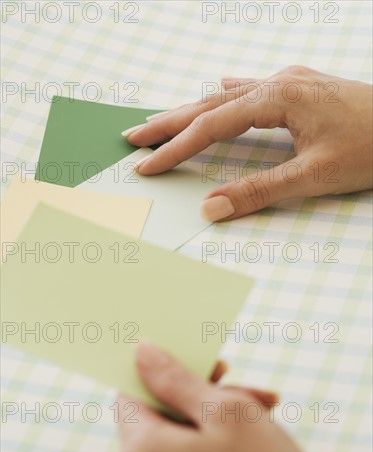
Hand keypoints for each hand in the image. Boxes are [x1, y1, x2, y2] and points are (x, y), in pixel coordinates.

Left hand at [119, 341, 357, 451]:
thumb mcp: (223, 411)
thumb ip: (174, 379)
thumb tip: (141, 352)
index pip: (132, 394)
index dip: (166, 374)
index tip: (203, 368)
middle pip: (162, 418)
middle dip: (204, 398)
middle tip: (247, 392)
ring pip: (180, 443)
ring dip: (217, 422)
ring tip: (262, 414)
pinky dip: (215, 451)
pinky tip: (254, 444)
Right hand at [123, 66, 372, 220]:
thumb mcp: (315, 175)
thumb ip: (261, 191)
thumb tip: (212, 207)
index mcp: (277, 99)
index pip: (211, 126)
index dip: (176, 148)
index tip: (147, 166)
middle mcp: (279, 84)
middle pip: (210, 104)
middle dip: (169, 122)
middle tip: (134, 136)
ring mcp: (292, 82)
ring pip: (228, 96)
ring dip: (193, 110)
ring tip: (164, 120)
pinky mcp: (303, 88)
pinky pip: (253, 89)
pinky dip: (228, 97)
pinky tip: (221, 90)